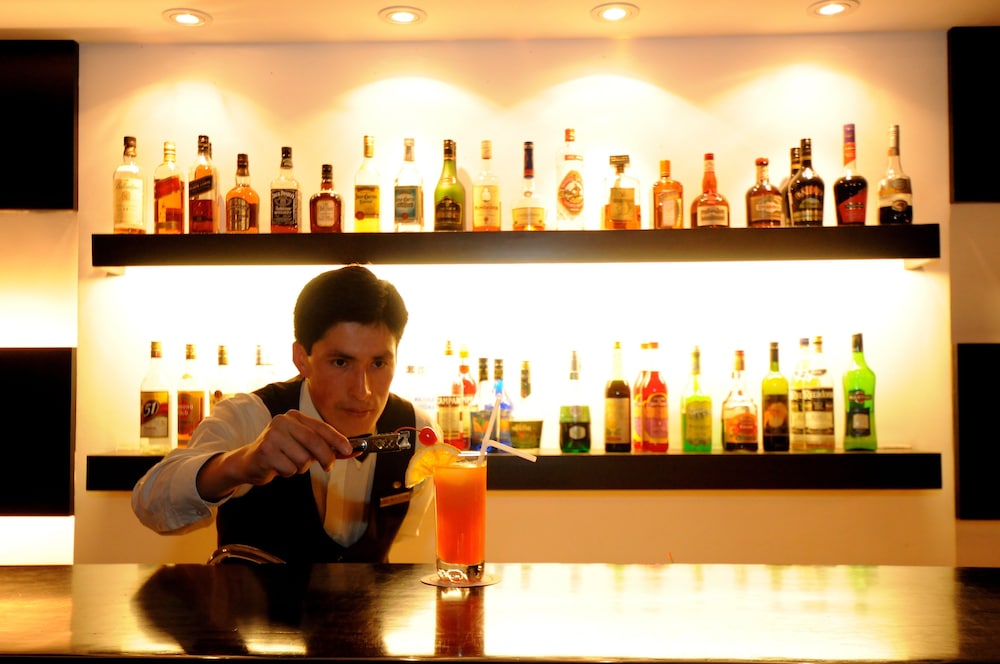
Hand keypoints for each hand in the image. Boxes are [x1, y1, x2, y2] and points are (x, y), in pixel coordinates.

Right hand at [196, 410, 356, 500]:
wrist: (248, 462)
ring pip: (303, 459)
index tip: (349, 450)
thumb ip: (322, 446)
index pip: (321, 428)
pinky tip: (278, 467)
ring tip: (289, 463)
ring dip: (301, 467)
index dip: (337, 439)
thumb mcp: (302, 445)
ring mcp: (272, 435)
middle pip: (314, 442)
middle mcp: (282, 421)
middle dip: (326, 457)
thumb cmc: (281, 453)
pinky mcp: (265, 451)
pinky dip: (288, 473)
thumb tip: (349, 450)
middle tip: (328, 467)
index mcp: (294, 417)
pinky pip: (290, 468)